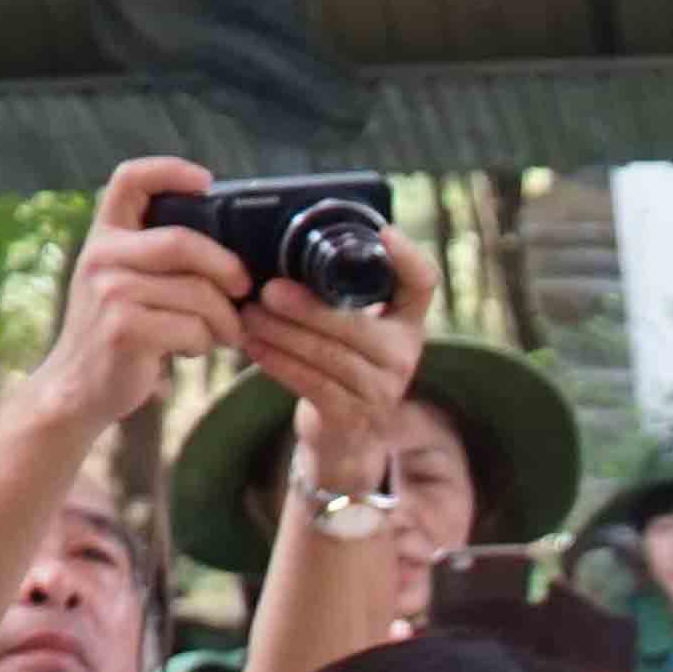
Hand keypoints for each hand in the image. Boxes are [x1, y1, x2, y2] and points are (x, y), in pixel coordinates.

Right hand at [28, 159, 249, 433]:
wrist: (79, 386)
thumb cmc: (120, 332)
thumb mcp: (127, 281)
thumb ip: (160, 257)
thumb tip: (234, 252)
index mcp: (105, 235)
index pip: (129, 179)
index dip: (169, 171)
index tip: (206, 181)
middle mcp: (101, 256)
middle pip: (182, 241)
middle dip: (226, 267)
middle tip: (244, 289)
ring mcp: (109, 292)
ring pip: (197, 293)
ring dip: (224, 319)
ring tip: (222, 333)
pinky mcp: (123, 329)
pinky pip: (192, 328)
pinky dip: (205, 343)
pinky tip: (191, 349)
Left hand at [262, 228, 439, 507]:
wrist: (343, 438)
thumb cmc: (335, 366)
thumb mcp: (348, 327)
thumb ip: (332, 292)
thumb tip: (275, 244)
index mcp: (406, 322)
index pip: (423, 285)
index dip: (409, 259)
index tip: (383, 234)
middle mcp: (403, 355)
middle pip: (356, 325)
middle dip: (307, 307)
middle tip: (267, 290)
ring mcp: (382, 390)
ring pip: (328, 354)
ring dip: (282, 333)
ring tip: (249, 316)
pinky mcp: (354, 416)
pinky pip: (312, 383)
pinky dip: (277, 362)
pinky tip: (253, 347)